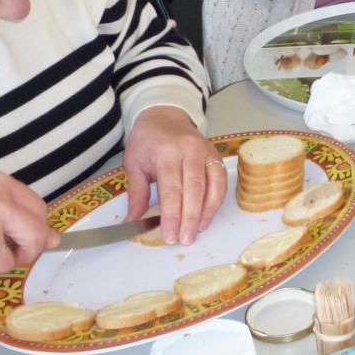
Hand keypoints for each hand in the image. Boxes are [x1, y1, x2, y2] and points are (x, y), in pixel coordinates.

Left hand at [123, 106, 226, 245]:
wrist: (164, 115)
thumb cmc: (146, 141)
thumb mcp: (133, 164)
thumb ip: (136, 194)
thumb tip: (132, 222)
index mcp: (166, 153)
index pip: (172, 189)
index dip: (172, 215)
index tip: (170, 236)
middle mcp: (189, 151)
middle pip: (195, 189)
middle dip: (191, 217)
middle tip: (186, 239)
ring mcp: (206, 151)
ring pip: (213, 184)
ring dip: (208, 210)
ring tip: (199, 230)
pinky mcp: (216, 154)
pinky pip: (221, 179)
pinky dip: (217, 199)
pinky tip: (208, 215)